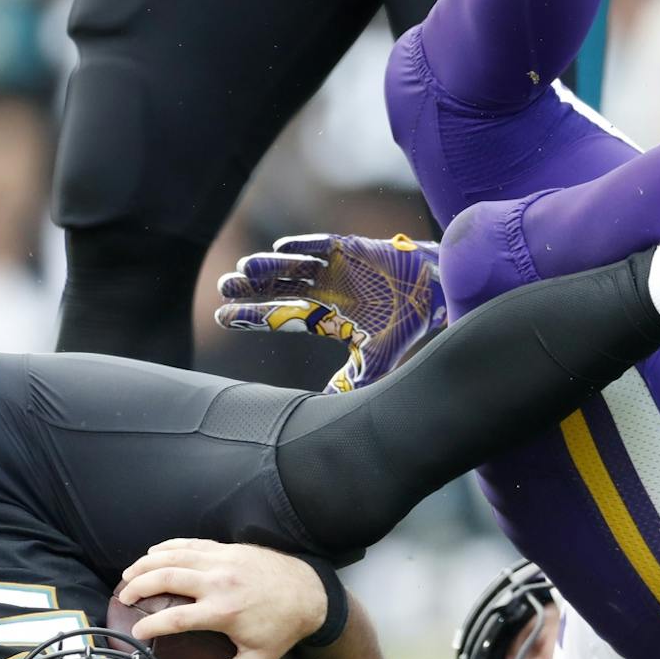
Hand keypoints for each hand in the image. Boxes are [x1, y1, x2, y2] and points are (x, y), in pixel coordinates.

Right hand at [118, 540, 326, 658]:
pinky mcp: (226, 548)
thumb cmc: (282, 629)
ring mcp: (221, 560)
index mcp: (223, 611)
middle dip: (138, 586)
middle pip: (165, 577)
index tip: (136, 632)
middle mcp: (218, 581)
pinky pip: (189, 543)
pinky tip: (153, 553)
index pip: (174, 618)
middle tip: (123, 597)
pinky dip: (168, 547)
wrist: (308, 593)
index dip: (149, 625)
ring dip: (146, 563)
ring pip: (173, 556)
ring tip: (128, 575)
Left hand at [215, 233, 445, 392]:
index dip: (251, 317)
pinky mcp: (351, 248)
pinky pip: (322, 245)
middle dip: (250, 289)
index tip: (221, 316)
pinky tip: (281, 248)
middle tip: (223, 287)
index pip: (280, 317)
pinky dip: (303, 245)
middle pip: (277, 288)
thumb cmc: (406, 323)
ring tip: (244, 269)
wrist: (438, 292)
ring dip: (269, 267)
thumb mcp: (376, 360)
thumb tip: (327, 413)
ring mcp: (334, 268)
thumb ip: (351, 382)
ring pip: (293, 266)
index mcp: (323, 317)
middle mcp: (322, 290)